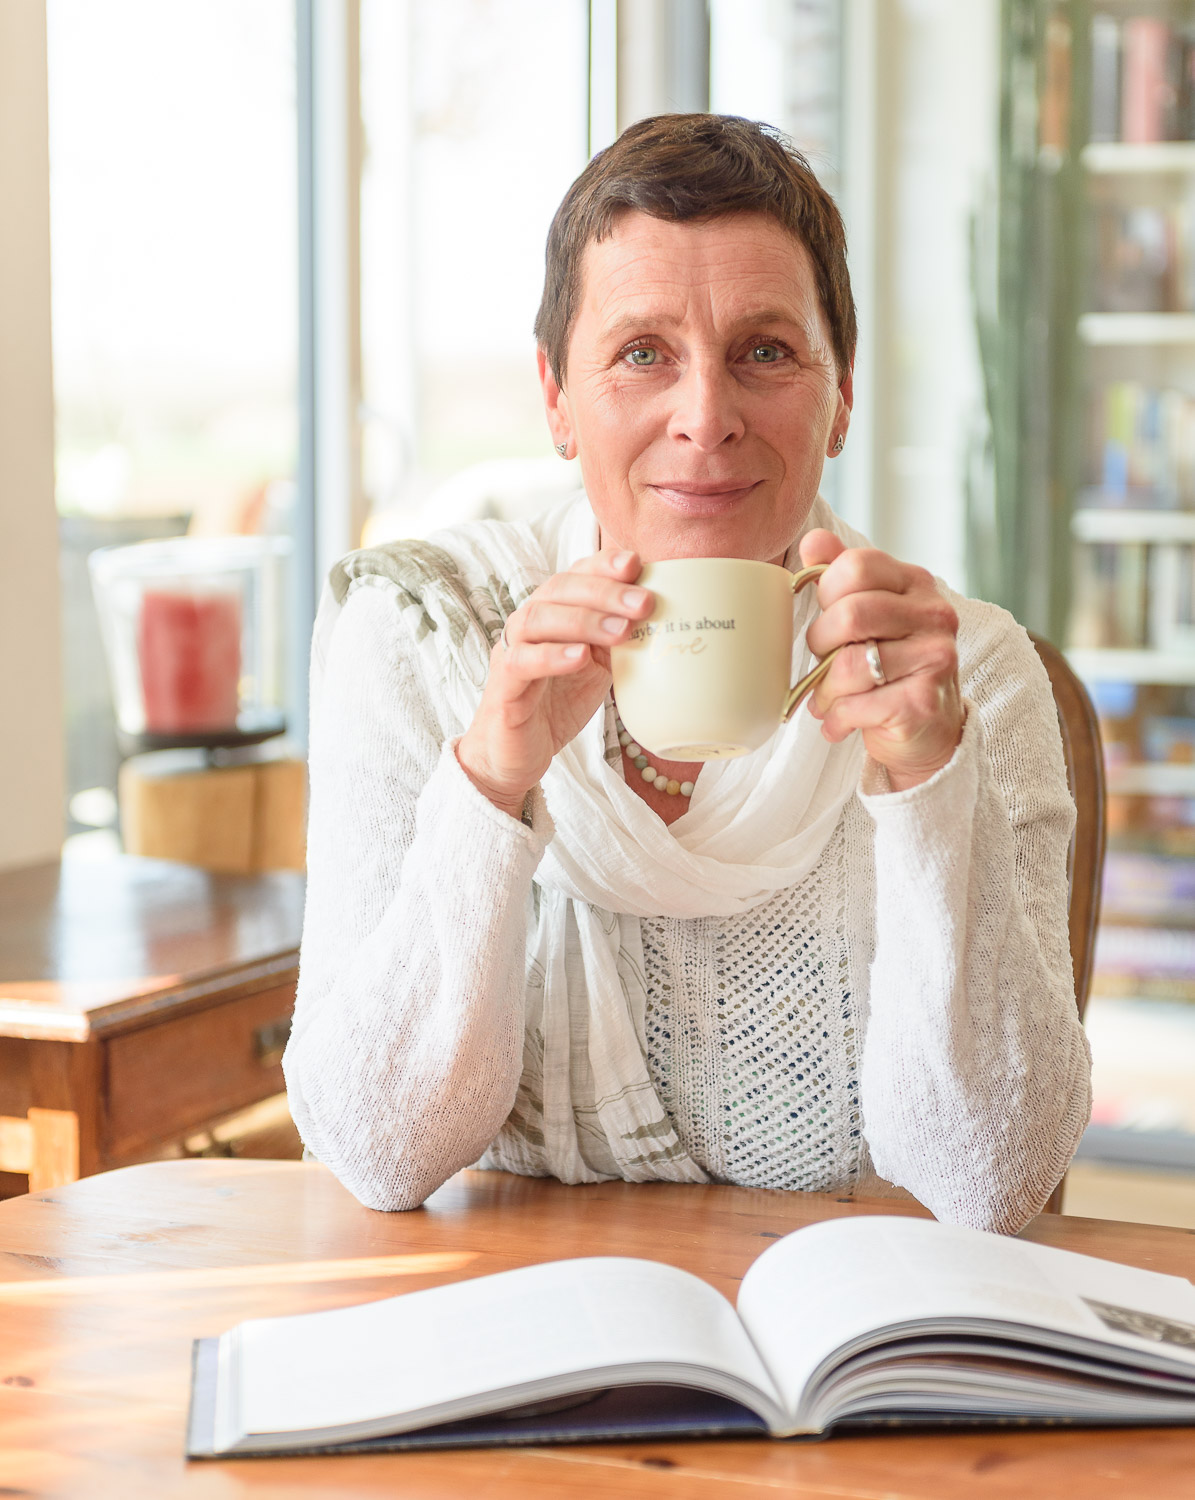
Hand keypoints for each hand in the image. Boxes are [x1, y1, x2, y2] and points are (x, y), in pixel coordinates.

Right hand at [456, 549, 652, 816]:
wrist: (520, 754)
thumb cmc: (559, 703)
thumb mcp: (600, 666)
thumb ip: (620, 640)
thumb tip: (667, 618)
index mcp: (553, 613)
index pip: (575, 574)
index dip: (603, 565)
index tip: (636, 563)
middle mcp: (528, 624)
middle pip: (559, 590)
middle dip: (605, 592)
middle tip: (644, 603)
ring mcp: (511, 652)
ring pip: (538, 619)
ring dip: (584, 620)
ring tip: (621, 631)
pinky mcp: (503, 687)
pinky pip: (521, 662)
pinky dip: (552, 656)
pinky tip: (581, 657)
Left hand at [800, 531, 963, 791]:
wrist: (927, 732)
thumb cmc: (888, 668)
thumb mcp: (867, 614)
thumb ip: (841, 576)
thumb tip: (813, 541)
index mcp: (916, 583)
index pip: (857, 565)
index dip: (826, 592)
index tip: (827, 616)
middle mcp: (934, 615)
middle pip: (851, 614)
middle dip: (820, 643)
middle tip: (823, 661)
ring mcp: (935, 658)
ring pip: (849, 665)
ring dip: (824, 689)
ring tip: (827, 699)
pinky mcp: (923, 702)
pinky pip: (856, 705)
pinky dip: (836, 718)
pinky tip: (840, 722)